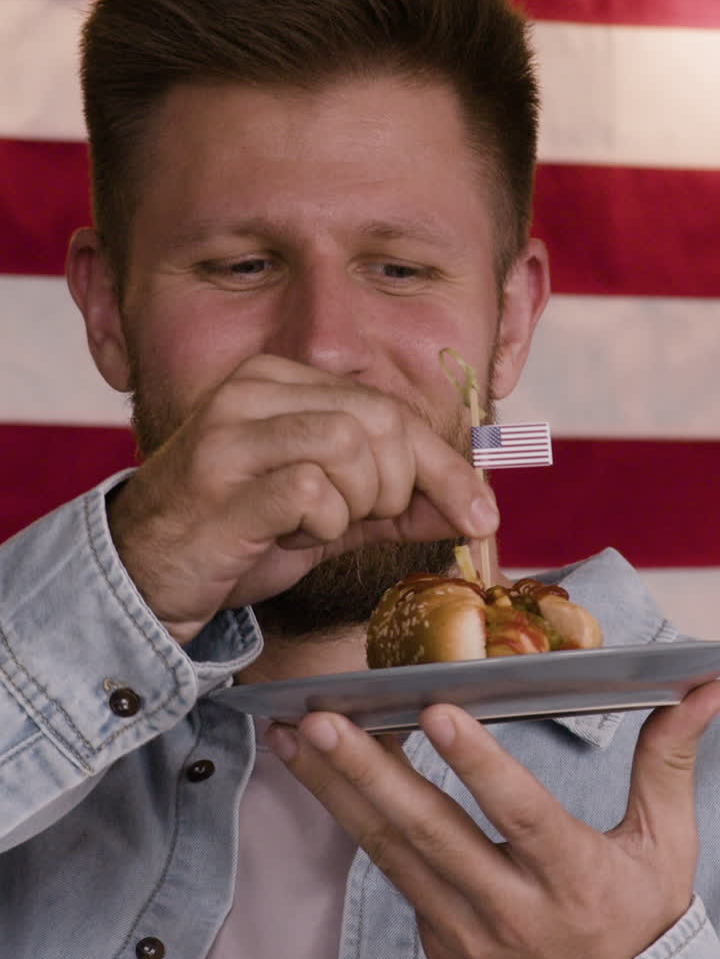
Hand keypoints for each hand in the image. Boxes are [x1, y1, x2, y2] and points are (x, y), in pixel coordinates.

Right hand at [107, 354, 496, 644]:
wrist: (144, 576)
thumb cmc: (236, 538)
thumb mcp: (328, 518)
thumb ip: (395, 504)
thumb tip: (472, 509)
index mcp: (278, 382)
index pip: (389, 409)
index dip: (446, 466)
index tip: (482, 515)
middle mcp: (253, 391)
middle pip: (380, 421)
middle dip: (403, 486)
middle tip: (373, 522)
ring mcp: (232, 430)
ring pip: (351, 447)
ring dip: (358, 506)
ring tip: (320, 528)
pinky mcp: (220, 478)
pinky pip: (313, 489)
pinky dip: (324, 524)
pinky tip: (293, 536)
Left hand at [266, 678, 719, 958]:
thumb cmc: (638, 926)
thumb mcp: (665, 849)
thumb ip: (668, 763)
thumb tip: (703, 687)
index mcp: (573, 880)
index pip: (520, 816)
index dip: (478, 765)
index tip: (436, 713)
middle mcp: (510, 909)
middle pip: (430, 834)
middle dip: (369, 773)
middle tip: (324, 721)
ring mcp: (464, 931)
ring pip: (390, 851)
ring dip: (335, 791)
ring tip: (293, 737)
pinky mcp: (435, 939)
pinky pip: (388, 872)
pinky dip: (348, 820)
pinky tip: (317, 775)